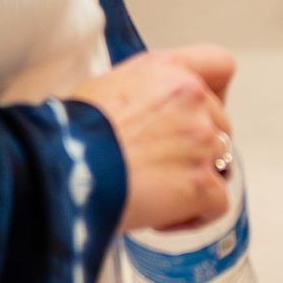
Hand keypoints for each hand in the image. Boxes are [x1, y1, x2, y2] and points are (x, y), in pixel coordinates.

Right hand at [72, 45, 235, 232]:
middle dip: (198, 147)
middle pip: (221, 123)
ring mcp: (202, 140)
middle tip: (161, 167)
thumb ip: (144, 92)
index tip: (201, 112)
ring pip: (222, 165)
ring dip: (194, 182)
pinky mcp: (202, 183)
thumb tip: (150, 113)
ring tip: (155, 195)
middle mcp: (192, 98)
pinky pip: (218, 204)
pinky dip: (195, 216)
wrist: (61, 169)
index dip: (215, 92)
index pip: (219, 65)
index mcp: (168, 70)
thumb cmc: (69, 134)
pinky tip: (161, 217)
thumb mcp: (105, 87)